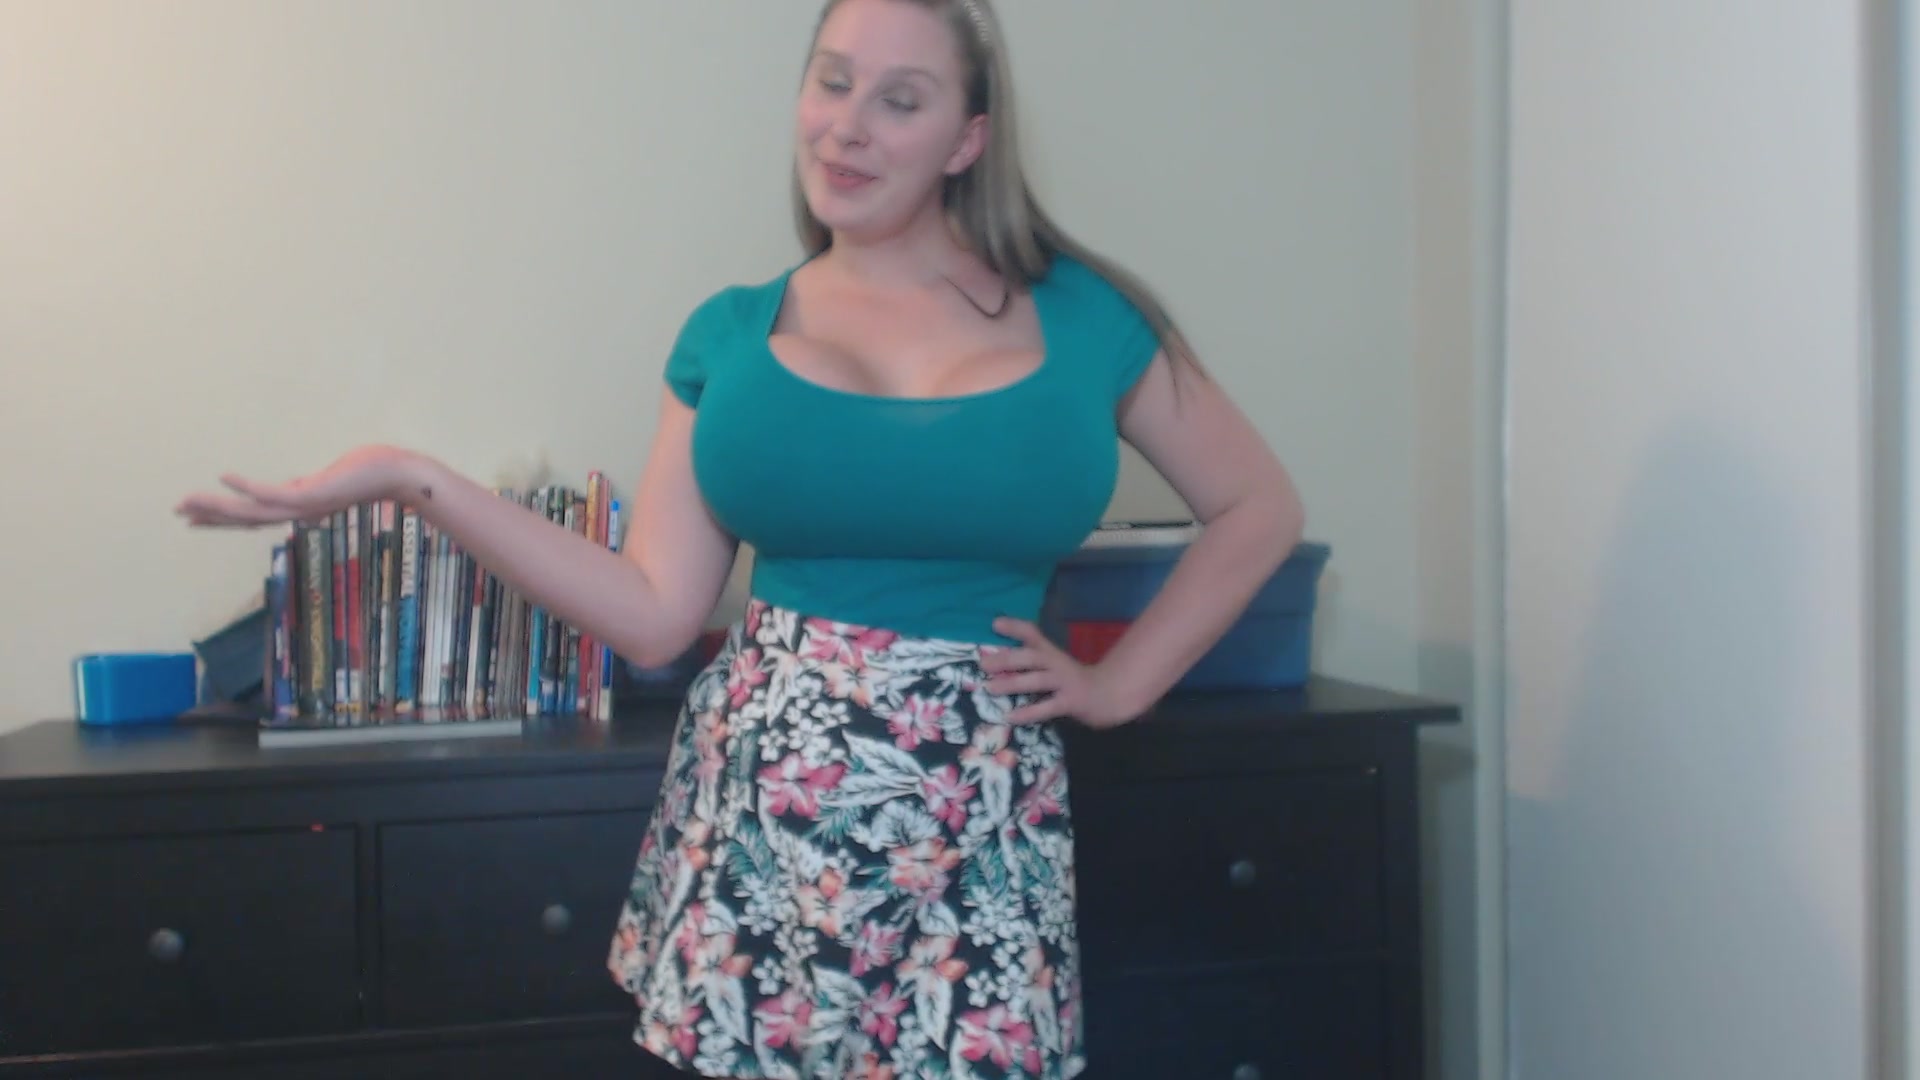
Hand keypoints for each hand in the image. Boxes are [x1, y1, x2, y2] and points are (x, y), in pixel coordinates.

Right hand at [175, 444, 421, 528]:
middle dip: (211, 516)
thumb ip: (309, 485)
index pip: (255, 515)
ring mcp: (306, 506)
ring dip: (217, 507)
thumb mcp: (330, 479)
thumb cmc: (371, 471)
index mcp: (301, 508)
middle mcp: (300, 512)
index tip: (195, 518)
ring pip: (252, 511)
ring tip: (187, 501)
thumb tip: (295, 486)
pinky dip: (247, 487)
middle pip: (246, 518)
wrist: (401, 475)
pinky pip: (273, 493)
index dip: (224, 517)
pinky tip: (223, 477)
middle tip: (178, 513)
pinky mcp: (313, 495)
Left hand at [982, 617, 1139, 729]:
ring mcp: (1065, 683)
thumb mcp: (1054, 666)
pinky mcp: (1071, 702)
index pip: (1033, 633)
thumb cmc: (1073, 682)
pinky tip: (1010, 717)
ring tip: (991, 688)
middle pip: (1031, 657)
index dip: (1015, 627)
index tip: (995, 624)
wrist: (1110, 696)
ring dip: (1013, 683)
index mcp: (1051, 653)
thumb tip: (998, 662)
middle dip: (1007, 659)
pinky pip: (1047, 707)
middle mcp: (1057, 664)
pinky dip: (1028, 712)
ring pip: (1037, 680)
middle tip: (983, 663)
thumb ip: (1032, 662)